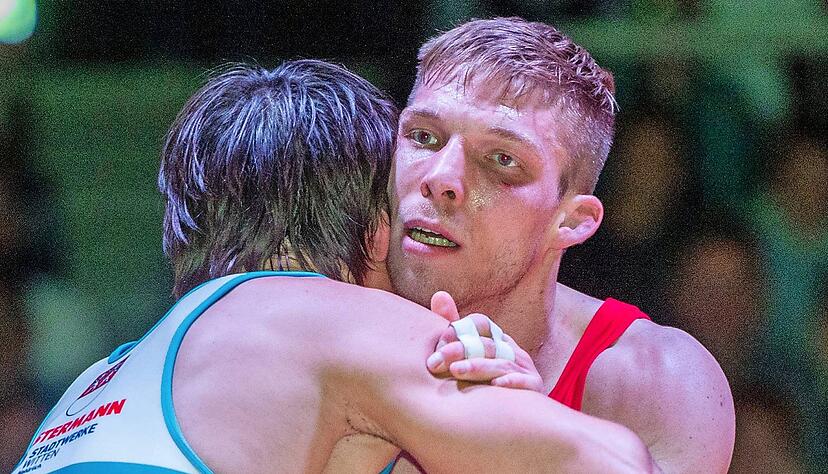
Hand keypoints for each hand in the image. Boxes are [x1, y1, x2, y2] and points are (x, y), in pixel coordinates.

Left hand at [427, 293, 542, 392]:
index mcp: (496, 339)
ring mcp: (525, 367)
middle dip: (459, 350)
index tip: (438, 343)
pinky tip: (495, 385)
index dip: (459, 329)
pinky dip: (512, 382)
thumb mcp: (467, 356)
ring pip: (500, 363)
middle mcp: (512, 350)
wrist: (513, 414)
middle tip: (435, 361)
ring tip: (456, 371)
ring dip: (478, 366)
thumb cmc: (484, 384)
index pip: (479, 324)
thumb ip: (453, 329)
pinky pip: (525, 382)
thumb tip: (438, 294)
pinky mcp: (534, 386)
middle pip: (486, 343)